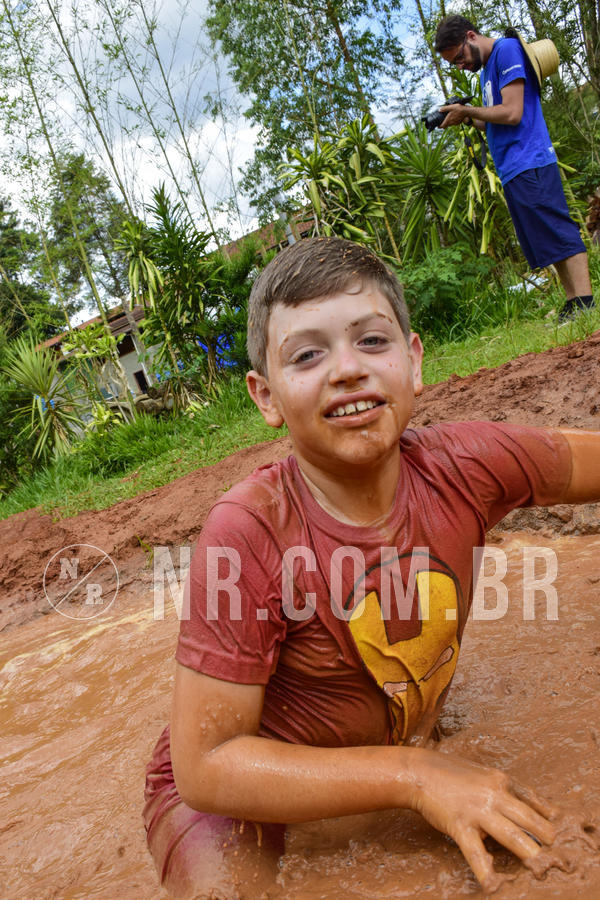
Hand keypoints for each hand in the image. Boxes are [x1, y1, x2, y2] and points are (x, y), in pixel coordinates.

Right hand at [408, 751, 558, 892]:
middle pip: (528, 818)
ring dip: (528, 851)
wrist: (419, 772)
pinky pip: (476, 852)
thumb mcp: (482, 773)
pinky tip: (492, 883)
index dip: (548, 816)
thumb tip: (520, 807)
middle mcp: (493, 794)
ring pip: (511, 835)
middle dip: (546, 836)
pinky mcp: (460, 825)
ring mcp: (478, 810)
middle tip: (557, 851)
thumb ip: (500, 789)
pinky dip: (485, 870)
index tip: (558, 827)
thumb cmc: (450, 773)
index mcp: (500, 781)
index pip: (532, 800)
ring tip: (540, 865)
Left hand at [438, 104, 469, 127]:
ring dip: (448, 123)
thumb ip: (445, 108)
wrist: (466, 111)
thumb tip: (439, 110)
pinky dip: (452, 122)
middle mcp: (451, 123)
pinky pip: (454, 123)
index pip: (442, 126)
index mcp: (448, 120)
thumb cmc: (459, 109)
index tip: (438, 125)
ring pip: (449, 125)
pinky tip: (453, 117)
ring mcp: (455, 124)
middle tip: (442, 122)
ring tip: (448, 118)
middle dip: (443, 125)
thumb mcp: (451, 107)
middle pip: (445, 126)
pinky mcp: (458, 123)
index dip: (439, 126)